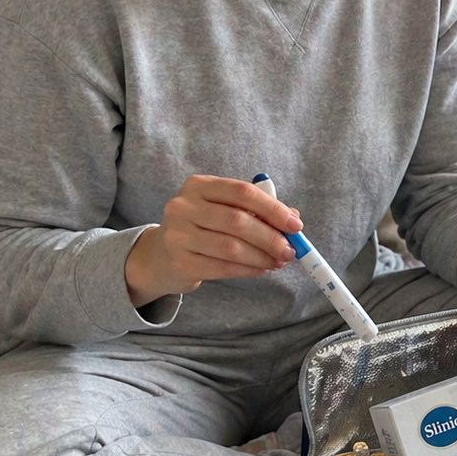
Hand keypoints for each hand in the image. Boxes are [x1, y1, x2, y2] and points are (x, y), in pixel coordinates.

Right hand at [124, 175, 301, 306]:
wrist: (160, 256)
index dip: (273, 208)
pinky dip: (248, 269)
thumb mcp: (222, 209)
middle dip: (270, 237)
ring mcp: (178, 235)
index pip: (242, 192)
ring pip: (231, 247)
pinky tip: (261, 269)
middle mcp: (184, 206)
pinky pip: (223, 267)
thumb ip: (255, 210)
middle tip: (290, 250)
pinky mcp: (180, 262)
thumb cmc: (201, 227)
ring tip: (278, 261)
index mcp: (199, 186)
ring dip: (262, 256)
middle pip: (238, 220)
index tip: (295, 225)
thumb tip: (293, 219)